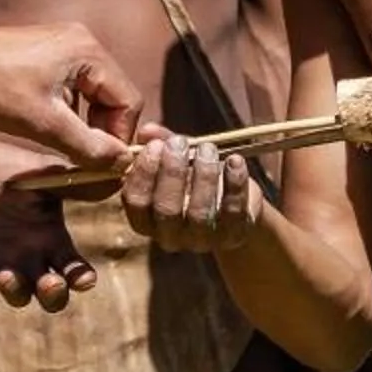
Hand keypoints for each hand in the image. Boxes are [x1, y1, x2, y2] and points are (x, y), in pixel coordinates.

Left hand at [0, 23, 140, 170]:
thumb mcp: (43, 124)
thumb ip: (87, 146)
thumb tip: (120, 164)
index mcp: (88, 51)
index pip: (129, 101)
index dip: (120, 136)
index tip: (102, 162)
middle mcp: (82, 40)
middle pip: (114, 95)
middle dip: (103, 129)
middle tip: (86, 159)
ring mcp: (64, 43)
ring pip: (94, 93)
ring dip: (85, 121)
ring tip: (66, 145)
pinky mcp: (47, 50)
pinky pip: (74, 84)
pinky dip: (69, 109)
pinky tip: (48, 126)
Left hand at [0, 141, 95, 311]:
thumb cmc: (1, 165)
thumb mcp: (42, 172)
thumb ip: (76, 179)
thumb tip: (118, 175)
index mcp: (51, 239)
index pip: (75, 271)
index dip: (82, 279)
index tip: (84, 279)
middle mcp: (29, 260)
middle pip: (51, 295)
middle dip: (54, 296)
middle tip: (50, 284)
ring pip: (17, 296)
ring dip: (16, 292)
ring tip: (8, 275)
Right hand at [119, 125, 261, 252]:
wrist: (231, 202)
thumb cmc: (192, 177)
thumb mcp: (173, 158)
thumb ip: (159, 143)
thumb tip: (147, 131)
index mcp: (147, 219)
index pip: (136, 202)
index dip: (143, 173)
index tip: (155, 145)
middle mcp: (170, 236)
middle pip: (166, 210)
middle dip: (172, 172)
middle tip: (179, 143)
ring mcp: (202, 240)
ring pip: (199, 213)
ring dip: (204, 175)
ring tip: (208, 148)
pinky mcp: (233, 236)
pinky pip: (233, 211)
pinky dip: (234, 183)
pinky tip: (235, 161)